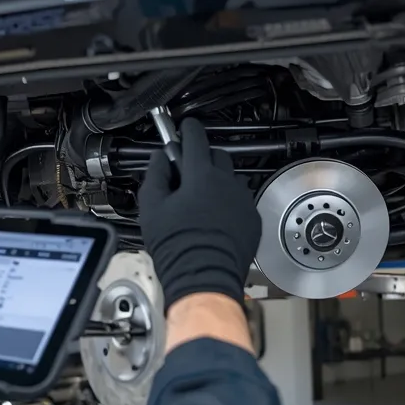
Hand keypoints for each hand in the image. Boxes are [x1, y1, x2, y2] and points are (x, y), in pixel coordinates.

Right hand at [138, 117, 260, 309]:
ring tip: (200, 200)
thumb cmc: (177, 246)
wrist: (204, 276)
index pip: (196, 138)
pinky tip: (214, 218)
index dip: (188, 129)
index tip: (185, 127)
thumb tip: (160, 159)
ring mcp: (243, 201)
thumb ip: (156, 175)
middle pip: (216, 155)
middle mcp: (227, 183)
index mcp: (201, 176)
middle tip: (187, 172)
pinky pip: (241, 200)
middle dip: (202, 157)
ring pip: (230, 178)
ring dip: (217, 181)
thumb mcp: (151, 206)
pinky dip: (229, 202)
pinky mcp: (253, 219)